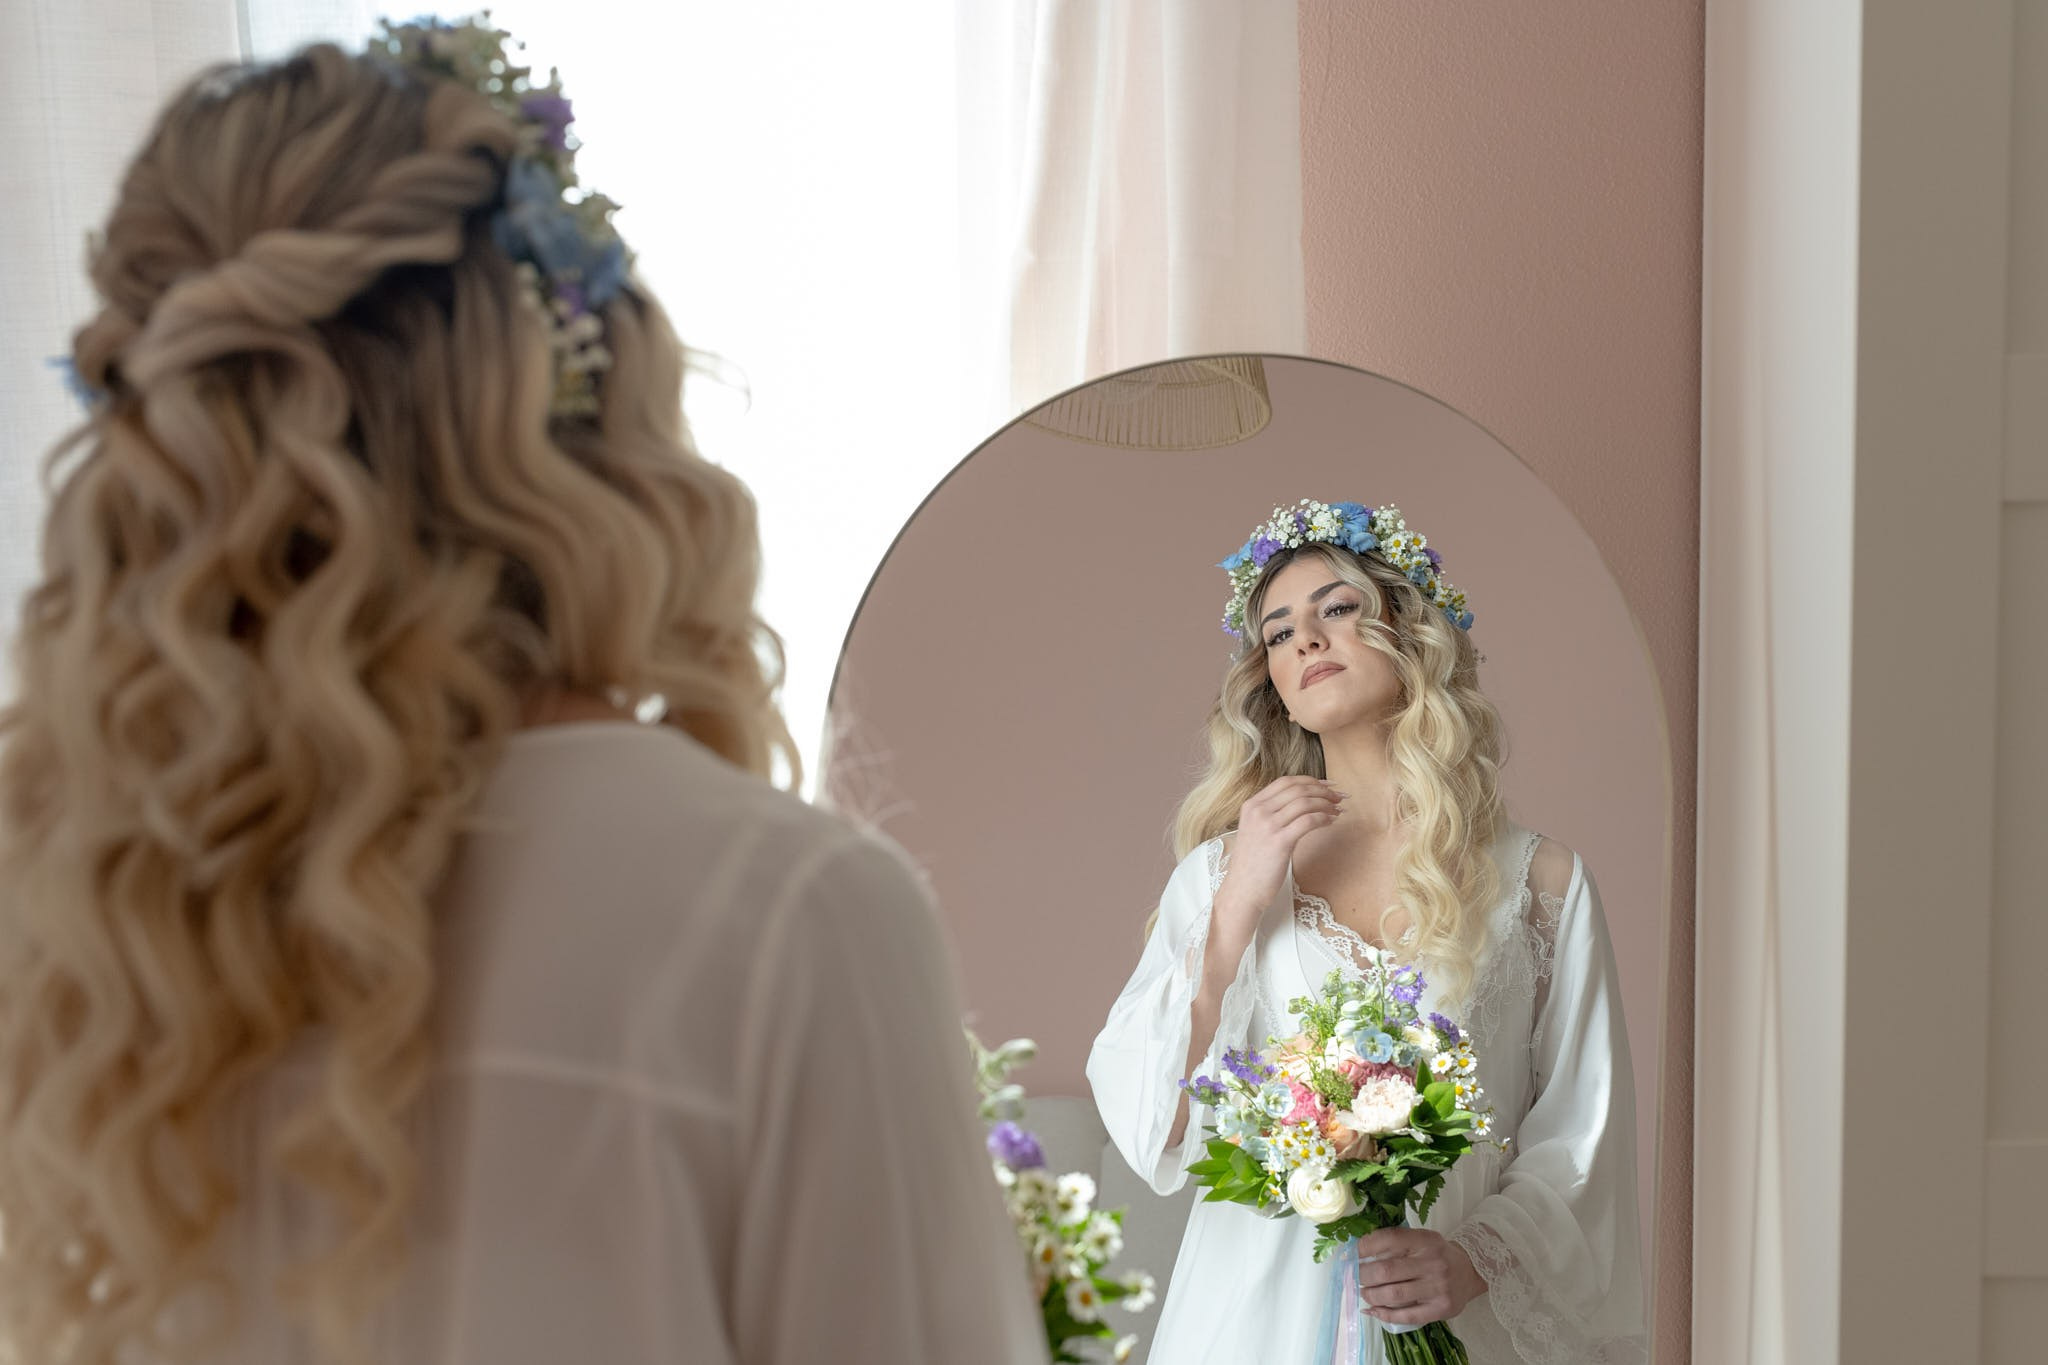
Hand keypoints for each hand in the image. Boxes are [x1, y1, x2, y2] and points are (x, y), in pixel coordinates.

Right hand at [1213, 775, 1343, 938]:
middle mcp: (1258, 811)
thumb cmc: (1253, 865)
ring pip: (1305, 803)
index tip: (1327, 785)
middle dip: (1323, 791)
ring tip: (1338, 810)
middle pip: (1298, 789)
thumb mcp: (1256, 831)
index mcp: (1252, 805)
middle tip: (1339, 798)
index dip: (1310, 781)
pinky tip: (1331, 822)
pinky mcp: (1280, 841)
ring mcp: (1268, 825)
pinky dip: (1324, 818)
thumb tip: (1303, 804)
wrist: (1243, 890)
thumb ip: (1272, 815)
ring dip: (1326, 804)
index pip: (1285, 782)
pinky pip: (1308, 821)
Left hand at [1353, 1227, 1486, 1326]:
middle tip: (1355, 1276)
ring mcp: (1438, 1287)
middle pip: (1386, 1271)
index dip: (1365, 1247)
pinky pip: (1407, 1316)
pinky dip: (1384, 1315)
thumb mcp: (1421, 1239)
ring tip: (1364, 1292)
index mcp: (1426, 1241)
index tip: (1351, 1254)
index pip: (1389, 1240)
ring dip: (1371, 1295)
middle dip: (1363, 1275)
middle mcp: (1433, 1263)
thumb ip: (1396, 1243)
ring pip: (1393, 1295)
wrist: (1470, 1272)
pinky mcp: (1440, 1309)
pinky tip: (1373, 1311)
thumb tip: (1358, 1251)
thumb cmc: (1437, 1254)